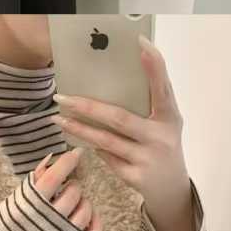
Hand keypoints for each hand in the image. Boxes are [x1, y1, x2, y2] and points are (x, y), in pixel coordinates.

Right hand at [31, 145, 101, 230]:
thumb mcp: (10, 206)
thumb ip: (31, 185)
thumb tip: (51, 160)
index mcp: (30, 208)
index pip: (53, 177)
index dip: (67, 162)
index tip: (76, 153)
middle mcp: (49, 223)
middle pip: (73, 192)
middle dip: (72, 186)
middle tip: (64, 190)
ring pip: (86, 209)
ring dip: (82, 202)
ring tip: (71, 205)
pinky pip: (95, 229)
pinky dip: (94, 219)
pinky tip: (85, 216)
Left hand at [53, 38, 196, 230]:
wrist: (172, 188)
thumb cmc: (165, 143)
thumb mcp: (166, 121)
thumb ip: (152, 100)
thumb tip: (124, 70)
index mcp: (170, 117)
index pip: (162, 88)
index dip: (154, 66)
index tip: (141, 42)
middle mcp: (160, 137)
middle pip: (118, 118)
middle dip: (87, 107)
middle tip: (62, 96)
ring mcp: (147, 159)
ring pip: (106, 141)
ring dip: (79, 128)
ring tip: (58, 117)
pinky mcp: (135, 177)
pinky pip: (107, 157)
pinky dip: (93, 146)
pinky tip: (79, 138)